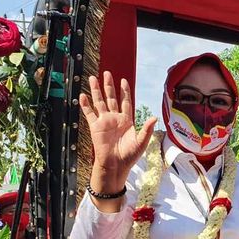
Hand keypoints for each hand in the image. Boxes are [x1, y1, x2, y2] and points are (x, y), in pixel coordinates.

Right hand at [80, 72, 156, 191]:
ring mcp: (104, 121)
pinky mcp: (95, 127)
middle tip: (107, 73)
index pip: (125, 102)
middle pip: (111, 98)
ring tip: (93, 78)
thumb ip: (147, 129)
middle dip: (109, 86)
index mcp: (127, 120)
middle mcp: (115, 118)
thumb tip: (155, 117)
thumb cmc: (129, 156)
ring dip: (96, 91)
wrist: (116, 165)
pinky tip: (83, 95)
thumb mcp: (141, 142)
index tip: (123, 80)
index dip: (125, 91)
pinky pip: (89, 113)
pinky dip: (86, 105)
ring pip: (99, 102)